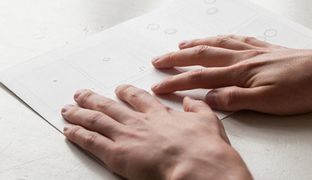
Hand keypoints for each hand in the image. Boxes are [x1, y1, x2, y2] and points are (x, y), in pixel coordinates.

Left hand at [61, 85, 251, 179]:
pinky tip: (69, 130)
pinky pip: (91, 141)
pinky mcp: (117, 154)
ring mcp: (126, 136)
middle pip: (111, 106)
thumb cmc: (204, 147)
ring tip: (68, 108)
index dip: (127, 93)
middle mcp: (139, 122)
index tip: (119, 89)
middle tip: (82, 94)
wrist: (198, 165)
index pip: (138, 99)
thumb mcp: (207, 121)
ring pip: (97, 120)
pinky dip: (78, 134)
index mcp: (159, 115)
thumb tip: (190, 101)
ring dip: (80, 113)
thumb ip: (196, 109)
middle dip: (94, 99)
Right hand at [151, 35, 311, 114]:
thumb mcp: (267, 102)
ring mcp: (251, 51)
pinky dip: (219, 37)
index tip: (159, 86)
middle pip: (200, 56)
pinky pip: (234, 39)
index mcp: (240, 72)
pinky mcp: (262, 49)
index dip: (176, 83)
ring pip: (215, 44)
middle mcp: (241, 58)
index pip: (199, 78)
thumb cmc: (302, 87)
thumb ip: (235, 99)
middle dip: (175, 59)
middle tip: (158, 61)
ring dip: (193, 45)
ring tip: (179, 46)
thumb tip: (210, 99)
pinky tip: (216, 38)